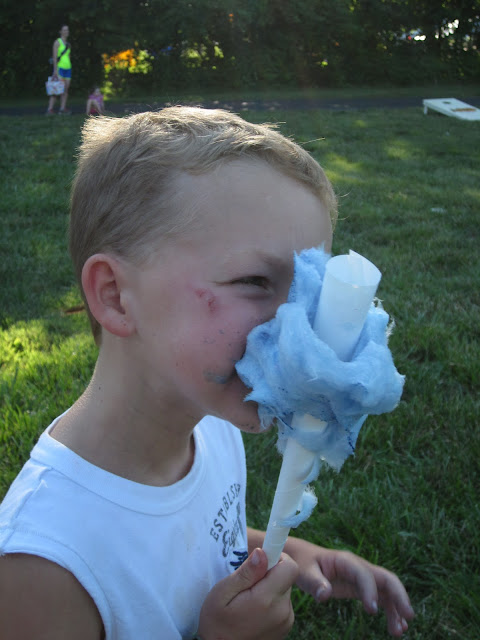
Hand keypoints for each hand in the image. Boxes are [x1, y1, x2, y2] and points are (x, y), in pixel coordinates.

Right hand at [197, 548, 297, 639]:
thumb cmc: (216, 622)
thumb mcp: (222, 593)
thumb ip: (246, 573)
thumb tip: (263, 553)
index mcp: (266, 599)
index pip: (290, 567)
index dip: (277, 557)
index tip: (261, 561)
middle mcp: (282, 611)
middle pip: (286, 577)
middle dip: (269, 574)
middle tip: (247, 585)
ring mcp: (286, 622)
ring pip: (284, 590)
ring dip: (270, 588)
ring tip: (248, 600)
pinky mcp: (285, 628)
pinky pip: (283, 604)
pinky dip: (271, 602)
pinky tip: (254, 612)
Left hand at [284, 537, 413, 636]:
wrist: (301, 558)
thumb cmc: (302, 563)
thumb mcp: (303, 571)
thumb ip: (314, 582)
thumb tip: (325, 595)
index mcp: (346, 561)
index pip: (364, 574)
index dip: (370, 590)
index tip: (372, 611)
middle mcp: (359, 567)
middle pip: (386, 578)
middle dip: (399, 595)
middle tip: (408, 616)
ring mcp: (362, 577)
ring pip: (387, 590)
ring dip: (397, 608)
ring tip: (400, 631)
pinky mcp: (361, 587)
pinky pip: (381, 598)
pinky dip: (390, 610)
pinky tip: (396, 627)